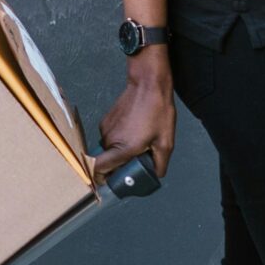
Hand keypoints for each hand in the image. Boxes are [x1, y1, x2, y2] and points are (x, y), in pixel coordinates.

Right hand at [94, 60, 177, 177]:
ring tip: (139, 143)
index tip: (114, 181)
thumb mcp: (165, 142)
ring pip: (109, 150)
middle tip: (136, 162)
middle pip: (106, 162)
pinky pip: (110, 138)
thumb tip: (155, 175)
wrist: (148, 84)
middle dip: (119, 166)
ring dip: (120, 152)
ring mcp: (105, 129)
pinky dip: (119, 140)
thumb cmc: (158, 111)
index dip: (102, 178)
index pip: (98, 169)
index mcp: (122, 148)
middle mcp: (109, 140)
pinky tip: (135, 131)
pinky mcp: (106, 121)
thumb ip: (159, 164)